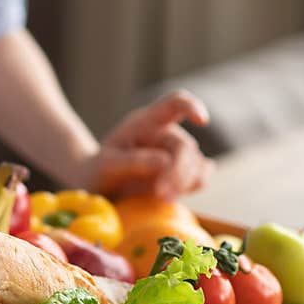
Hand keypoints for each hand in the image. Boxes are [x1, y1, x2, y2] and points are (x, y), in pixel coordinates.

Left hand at [92, 90, 213, 198]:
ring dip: (184, 183)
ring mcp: (177, 156)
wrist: (100, 189)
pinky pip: (199, 179)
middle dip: (177, 171)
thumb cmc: (100, 170)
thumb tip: (165, 162)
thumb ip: (132, 161)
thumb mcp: (107, 165)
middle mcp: (166, 135)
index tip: (202, 121)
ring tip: (162, 199)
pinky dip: (191, 188)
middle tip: (161, 194)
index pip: (174, 104)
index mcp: (147, 123)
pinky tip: (173, 197)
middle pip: (185, 147)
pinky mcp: (182, 176)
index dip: (191, 107)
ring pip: (197, 165)